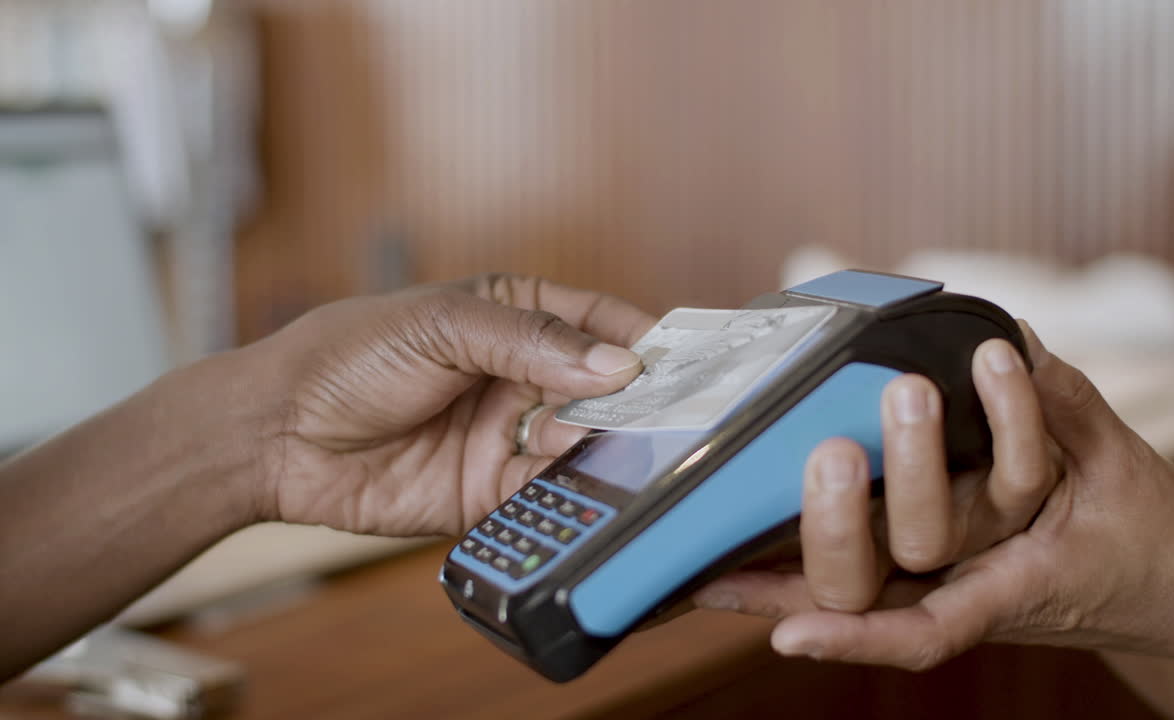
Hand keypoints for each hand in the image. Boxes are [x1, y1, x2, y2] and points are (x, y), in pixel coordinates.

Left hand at [248, 274, 654, 535]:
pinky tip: (586, 492)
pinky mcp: (490, 493)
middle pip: (602, 390)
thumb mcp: (441, 325)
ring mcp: (508, 435)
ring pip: (582, 444)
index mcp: (513, 316)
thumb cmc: (346, 356)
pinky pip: (547, 494)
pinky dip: (571, 496)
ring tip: (623, 453)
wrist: (274, 435)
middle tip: (670, 417)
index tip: (687, 359)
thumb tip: (617, 365)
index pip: (598, 321)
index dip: (643, 338)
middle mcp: (521, 376)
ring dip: (604, 450)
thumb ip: (530, 341)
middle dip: (635, 403)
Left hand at [697, 323, 1173, 708]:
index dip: (861, 637)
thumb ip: (1064, 404)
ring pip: (855, 591)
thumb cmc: (1145, 533)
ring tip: (743, 525)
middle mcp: (964, 591)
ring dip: (798, 555)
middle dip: (857, 512)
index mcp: (1021, 582)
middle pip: (890, 584)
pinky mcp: (920, 568)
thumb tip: (1007, 339)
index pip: (938, 624)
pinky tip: (716, 579)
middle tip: (856, 430)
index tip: (787, 632)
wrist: (1170, 588)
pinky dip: (778, 585)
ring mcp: (937, 582)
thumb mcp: (1119, 462)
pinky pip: (848, 586)